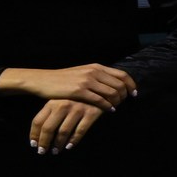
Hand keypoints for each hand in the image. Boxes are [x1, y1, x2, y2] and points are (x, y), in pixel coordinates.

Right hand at [5, 63, 135, 107]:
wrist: (43, 80)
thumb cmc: (63, 79)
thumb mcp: (82, 72)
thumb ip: (97, 76)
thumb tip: (113, 83)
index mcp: (96, 67)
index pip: (122, 75)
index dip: (131, 85)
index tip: (134, 94)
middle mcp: (93, 72)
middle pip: (120, 85)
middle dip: (125, 96)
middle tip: (123, 104)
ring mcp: (86, 81)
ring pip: (112, 93)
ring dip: (117, 102)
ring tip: (115, 107)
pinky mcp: (79, 91)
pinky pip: (100, 100)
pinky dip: (107, 106)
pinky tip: (108, 110)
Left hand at [29, 98, 106, 153]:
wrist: (101, 87)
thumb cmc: (76, 95)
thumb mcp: (60, 99)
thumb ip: (50, 111)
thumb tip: (39, 131)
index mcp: (52, 102)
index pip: (37, 121)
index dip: (34, 135)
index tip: (33, 144)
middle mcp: (63, 105)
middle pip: (48, 128)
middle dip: (44, 142)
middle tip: (42, 151)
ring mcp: (77, 109)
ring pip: (63, 131)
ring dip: (58, 144)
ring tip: (56, 151)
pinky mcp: (91, 113)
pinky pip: (80, 131)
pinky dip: (73, 141)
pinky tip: (69, 147)